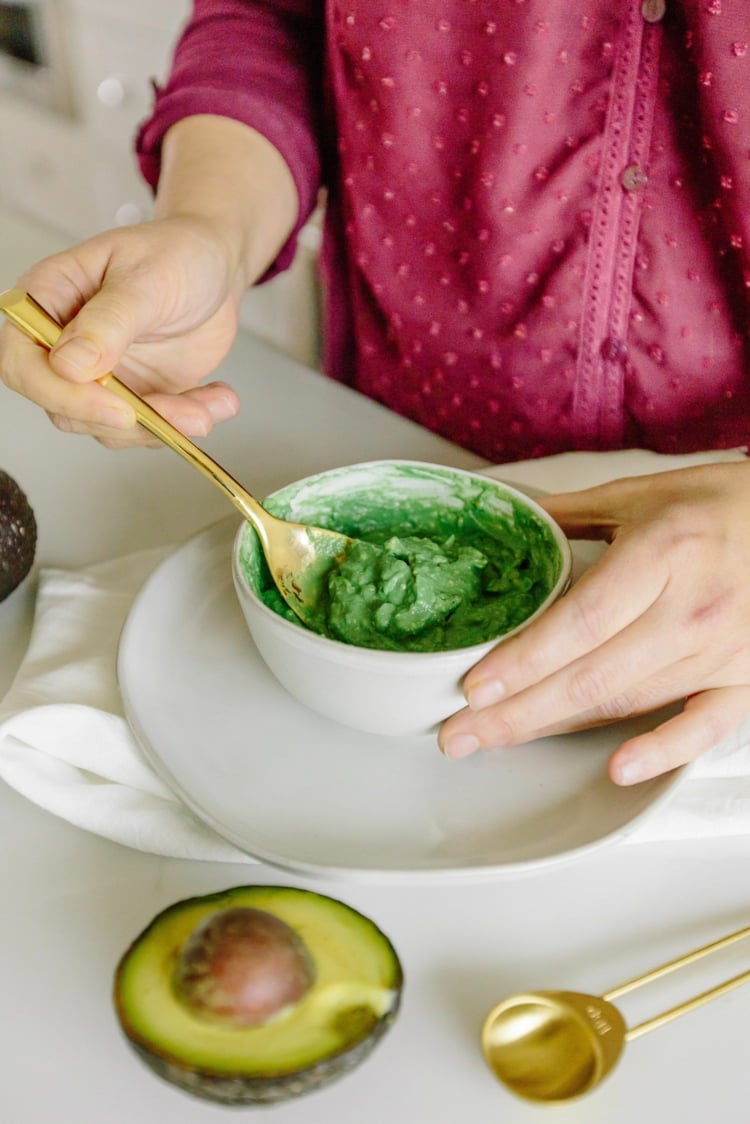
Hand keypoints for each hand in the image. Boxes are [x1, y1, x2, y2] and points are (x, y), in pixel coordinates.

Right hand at [0, 215, 244, 447]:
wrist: (217, 266)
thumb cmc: (176, 253)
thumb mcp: (146, 278)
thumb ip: (108, 322)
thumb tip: (69, 366)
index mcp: (47, 302)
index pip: (22, 363)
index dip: (61, 394)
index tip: (118, 408)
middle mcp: (64, 345)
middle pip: (64, 408)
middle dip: (128, 420)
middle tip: (184, 415)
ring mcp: (99, 376)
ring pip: (110, 428)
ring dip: (165, 426)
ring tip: (215, 403)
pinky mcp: (135, 396)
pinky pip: (150, 429)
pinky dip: (188, 424)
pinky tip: (220, 400)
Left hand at [438, 462, 749, 783]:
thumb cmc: (718, 504)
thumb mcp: (639, 494)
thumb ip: (567, 513)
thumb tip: (503, 512)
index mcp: (662, 554)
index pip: (581, 621)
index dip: (524, 660)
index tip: (473, 687)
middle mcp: (692, 608)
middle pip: (591, 675)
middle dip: (517, 712)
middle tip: (459, 734)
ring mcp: (722, 651)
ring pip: (627, 702)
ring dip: (557, 727)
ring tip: (498, 741)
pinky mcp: (745, 679)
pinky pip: (704, 726)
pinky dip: (663, 750)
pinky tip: (618, 768)